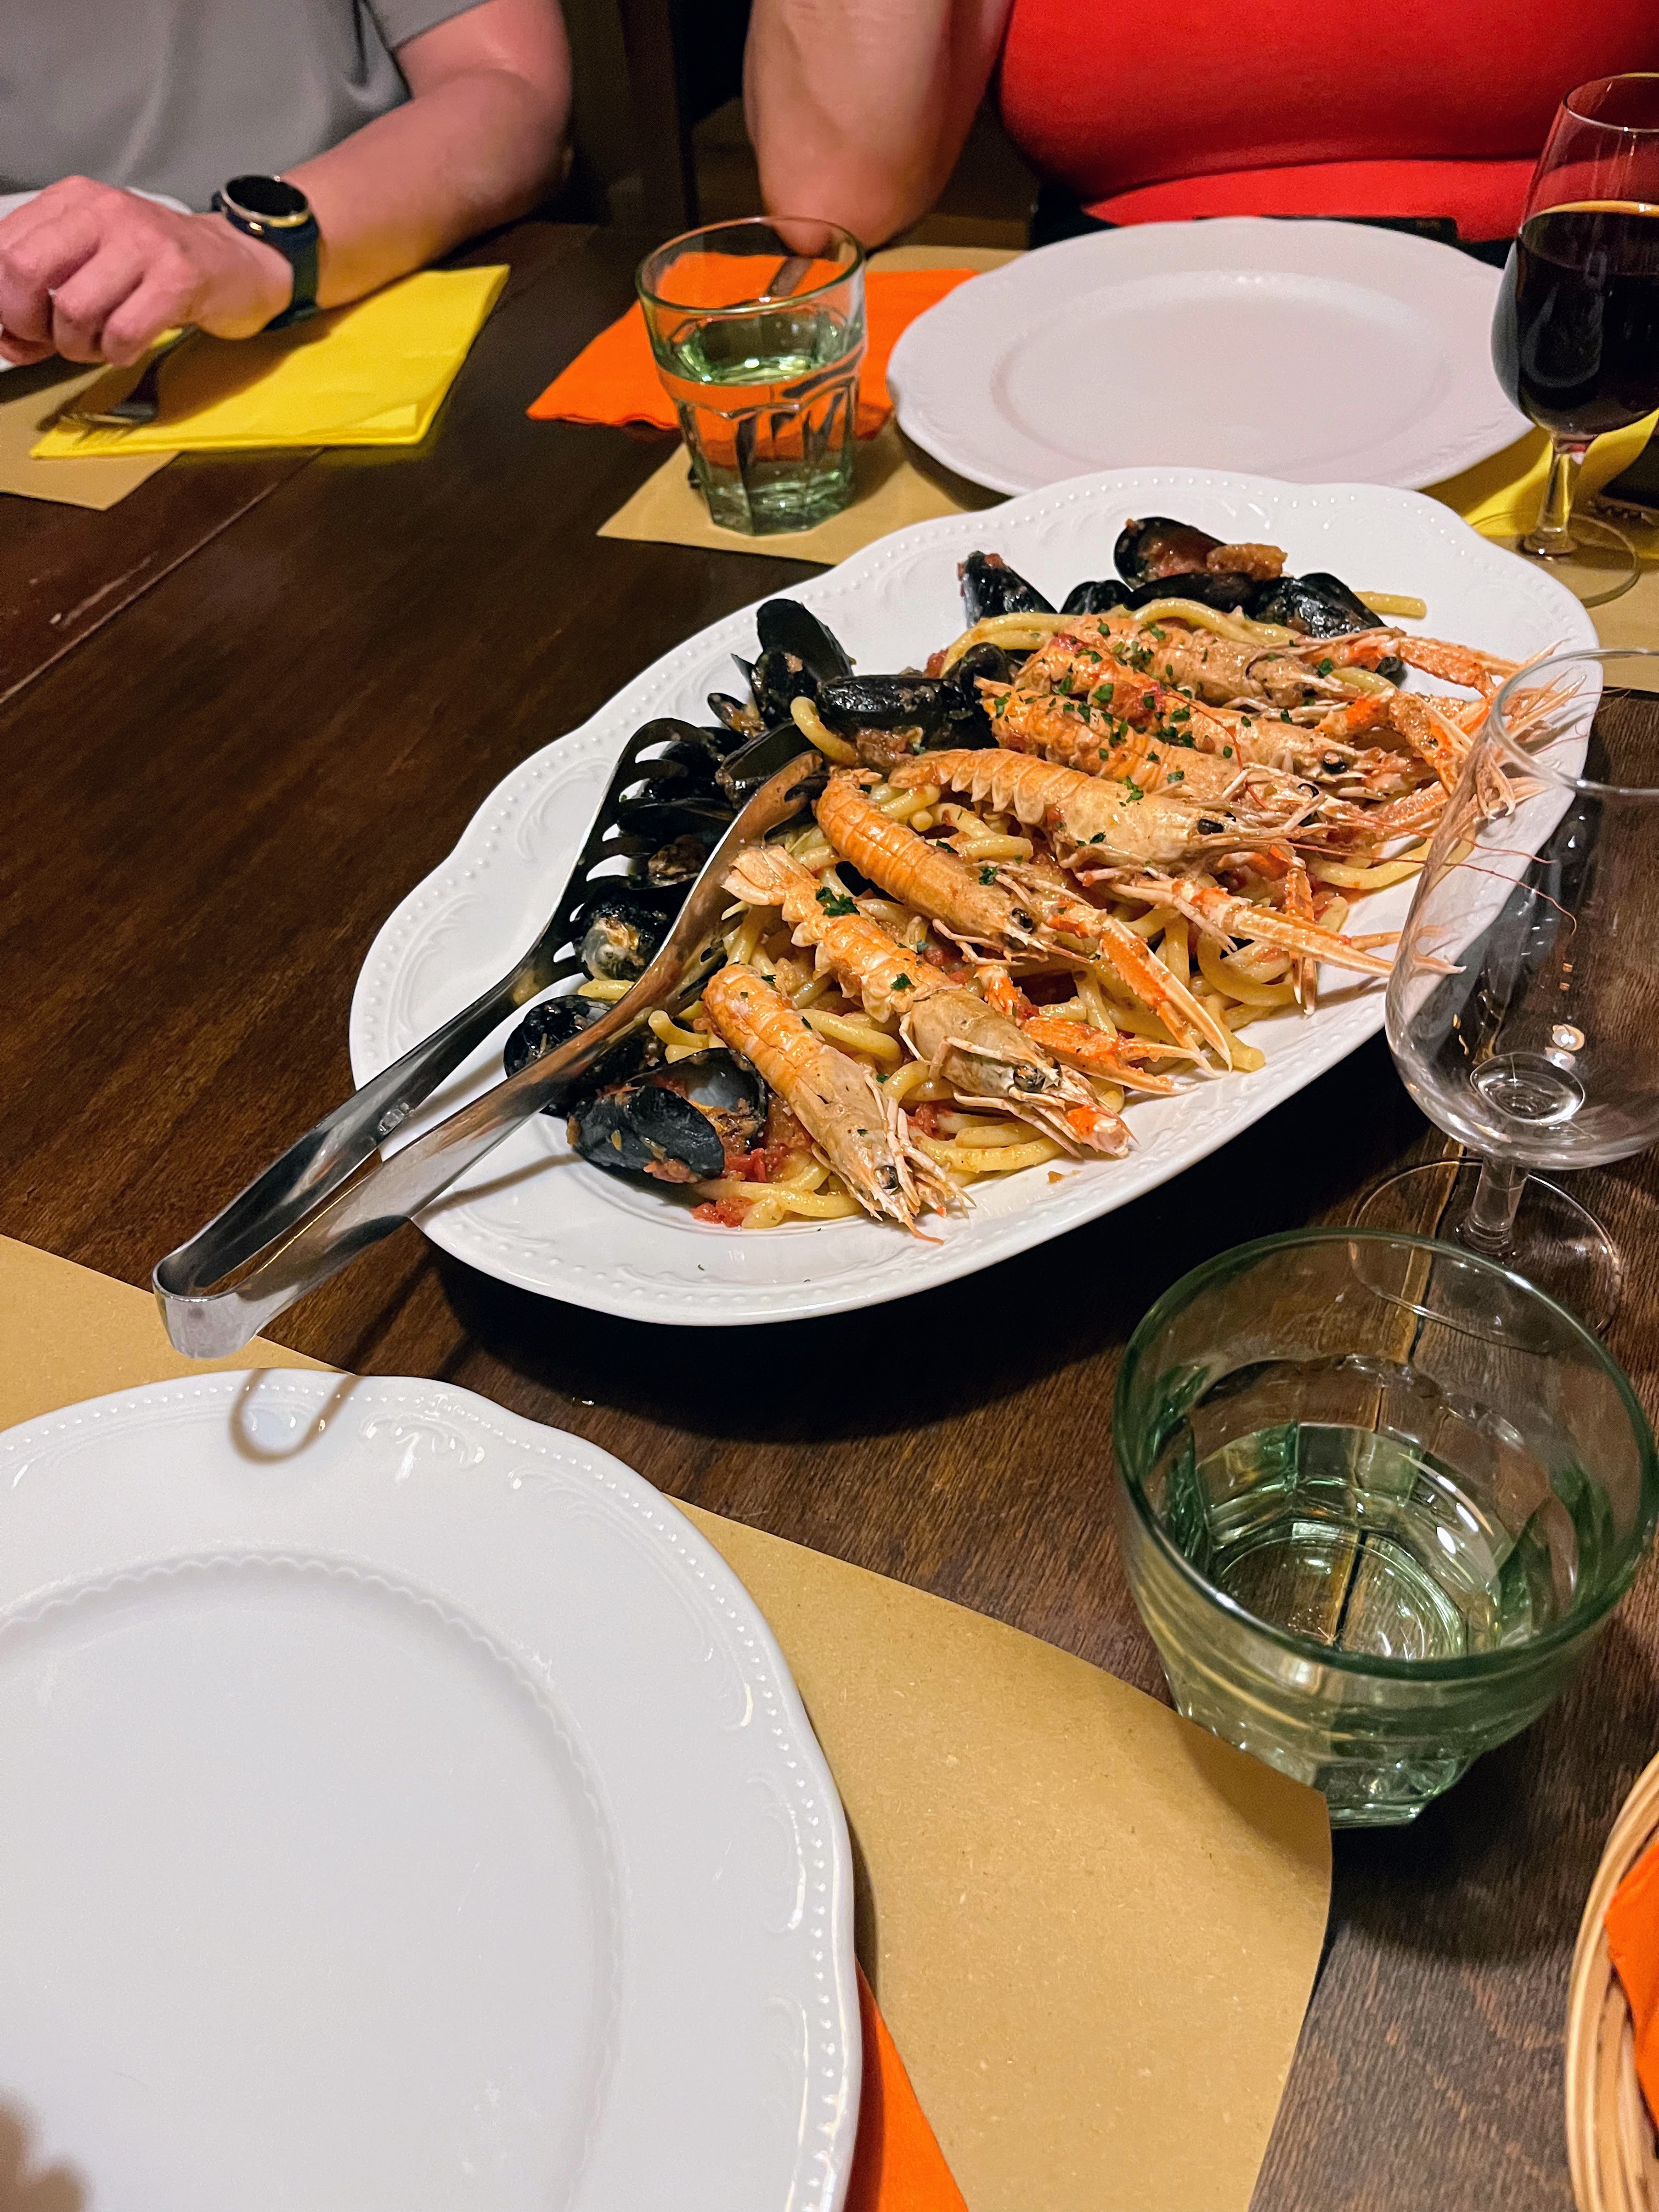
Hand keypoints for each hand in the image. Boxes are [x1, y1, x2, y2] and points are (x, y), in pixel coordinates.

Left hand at [0, 177, 292, 366]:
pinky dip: (117, 354)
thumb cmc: (158, 270)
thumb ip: (44, 301)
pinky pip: (123, 332)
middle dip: (27, 321)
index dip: (1, 300)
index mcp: (72, 200)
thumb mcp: (93, 268)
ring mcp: (142, 241)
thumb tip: (5, 342)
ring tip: (99, 346)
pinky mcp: (178, 278)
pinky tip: (128, 348)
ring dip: (78, 346)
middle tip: (53, 339)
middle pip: (22, 269)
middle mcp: (101, 210)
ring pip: (73, 308)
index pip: (2, 246)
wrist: (237, 262)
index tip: (22, 327)